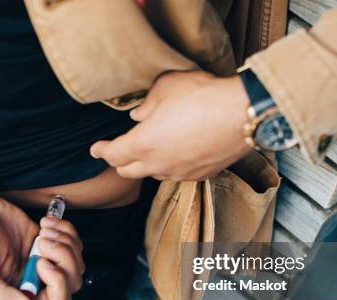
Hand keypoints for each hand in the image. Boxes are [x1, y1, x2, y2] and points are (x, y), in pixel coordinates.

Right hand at [0, 184, 83, 299]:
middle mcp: (36, 281)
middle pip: (73, 282)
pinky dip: (66, 230)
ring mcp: (45, 260)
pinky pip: (74, 242)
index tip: (41, 261)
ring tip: (44, 230)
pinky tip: (46, 222)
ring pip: (77, 262)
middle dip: (65, 258)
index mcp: (20, 294)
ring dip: (65, 242)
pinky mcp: (49, 242)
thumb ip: (1, 296)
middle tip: (43, 241)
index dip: (58, 283)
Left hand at [90, 71, 252, 180]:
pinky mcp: (200, 175)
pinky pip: (177, 175)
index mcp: (143, 143)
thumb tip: (138, 114)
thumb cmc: (203, 96)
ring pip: (153, 175)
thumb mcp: (166, 87)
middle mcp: (158, 164)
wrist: (241, 114)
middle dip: (120, 161)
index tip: (96, 148)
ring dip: (146, 165)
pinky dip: (171, 166)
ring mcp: (180, 173)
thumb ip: (146, 104)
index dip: (101, 151)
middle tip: (119, 149)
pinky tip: (178, 152)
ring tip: (152, 149)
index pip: (112, 154)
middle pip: (127, 172)